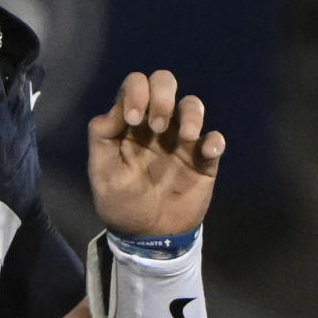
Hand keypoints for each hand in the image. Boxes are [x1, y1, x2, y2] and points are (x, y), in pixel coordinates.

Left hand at [88, 70, 224, 237]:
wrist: (148, 235)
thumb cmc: (121, 201)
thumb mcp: (102, 172)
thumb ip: (103, 136)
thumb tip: (117, 108)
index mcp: (130, 123)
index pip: (135, 85)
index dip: (136, 92)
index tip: (134, 120)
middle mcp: (157, 124)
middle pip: (165, 82)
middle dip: (162, 95)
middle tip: (156, 126)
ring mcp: (181, 140)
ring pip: (193, 104)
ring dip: (190, 113)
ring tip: (184, 137)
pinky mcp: (203, 160)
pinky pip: (215, 139)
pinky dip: (214, 140)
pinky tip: (206, 152)